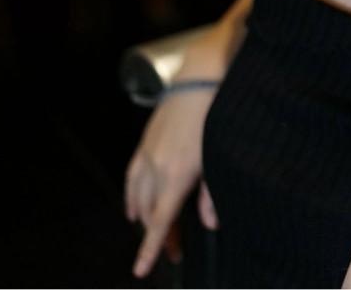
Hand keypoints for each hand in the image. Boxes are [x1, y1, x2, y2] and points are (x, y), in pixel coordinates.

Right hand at [124, 89, 219, 277]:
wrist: (200, 79)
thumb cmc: (215, 117)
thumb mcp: (219, 159)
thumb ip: (212, 195)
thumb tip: (209, 224)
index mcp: (176, 177)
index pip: (160, 223)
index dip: (150, 249)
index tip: (142, 270)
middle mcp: (156, 169)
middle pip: (150, 214)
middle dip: (159, 236)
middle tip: (175, 249)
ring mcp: (148, 155)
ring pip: (138, 197)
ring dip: (144, 218)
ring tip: (151, 232)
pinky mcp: (145, 143)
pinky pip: (132, 177)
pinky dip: (131, 196)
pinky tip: (133, 205)